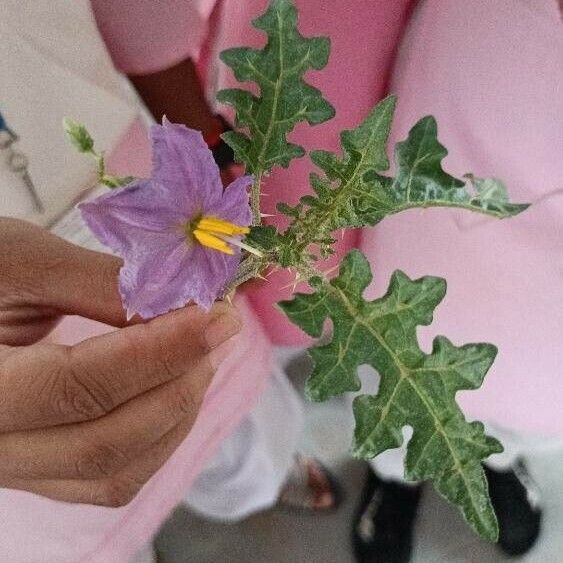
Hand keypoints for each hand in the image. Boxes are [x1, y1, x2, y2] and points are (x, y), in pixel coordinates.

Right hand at [0, 218, 240, 505]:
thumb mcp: (19, 261)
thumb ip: (97, 282)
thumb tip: (181, 302)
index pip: (77, 387)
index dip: (159, 352)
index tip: (216, 316)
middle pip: (103, 443)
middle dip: (179, 383)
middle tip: (219, 329)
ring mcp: (15, 467)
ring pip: (114, 473)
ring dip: (177, 413)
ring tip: (202, 353)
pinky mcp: (40, 469)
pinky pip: (111, 477)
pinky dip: (159, 434)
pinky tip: (176, 386)